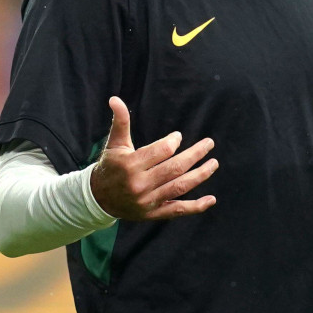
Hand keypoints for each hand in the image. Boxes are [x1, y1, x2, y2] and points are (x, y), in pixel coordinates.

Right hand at [89, 96, 217, 219]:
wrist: (99, 198)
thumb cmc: (111, 166)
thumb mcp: (114, 144)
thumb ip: (120, 122)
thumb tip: (115, 98)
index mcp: (130, 164)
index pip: (161, 151)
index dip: (173, 142)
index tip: (178, 137)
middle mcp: (139, 184)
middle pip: (175, 168)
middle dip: (195, 154)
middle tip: (209, 144)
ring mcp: (147, 201)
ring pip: (179, 187)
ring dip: (200, 175)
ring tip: (213, 163)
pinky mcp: (152, 213)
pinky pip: (177, 210)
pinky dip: (196, 207)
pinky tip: (211, 199)